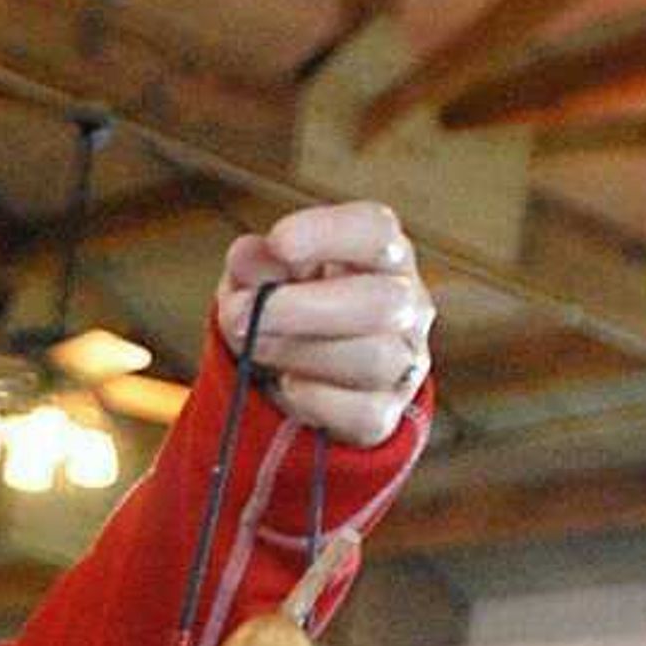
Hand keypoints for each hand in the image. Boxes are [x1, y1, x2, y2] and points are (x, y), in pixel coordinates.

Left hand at [215, 201, 434, 447]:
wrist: (295, 377)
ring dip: (299, 353)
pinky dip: (315, 400)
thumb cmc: (285, 311)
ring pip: (374, 360)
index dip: (329, 234)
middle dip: (303, 310)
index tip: (277, 241)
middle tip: (239, 317)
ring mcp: (404, 361)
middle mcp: (406, 304)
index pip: (377, 231)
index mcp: (381, 256)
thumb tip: (246, 257)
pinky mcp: (386, 414)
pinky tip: (285, 384)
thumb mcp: (260, 279)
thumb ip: (255, 266)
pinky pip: (363, 413)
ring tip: (252, 347)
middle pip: (384, 302)